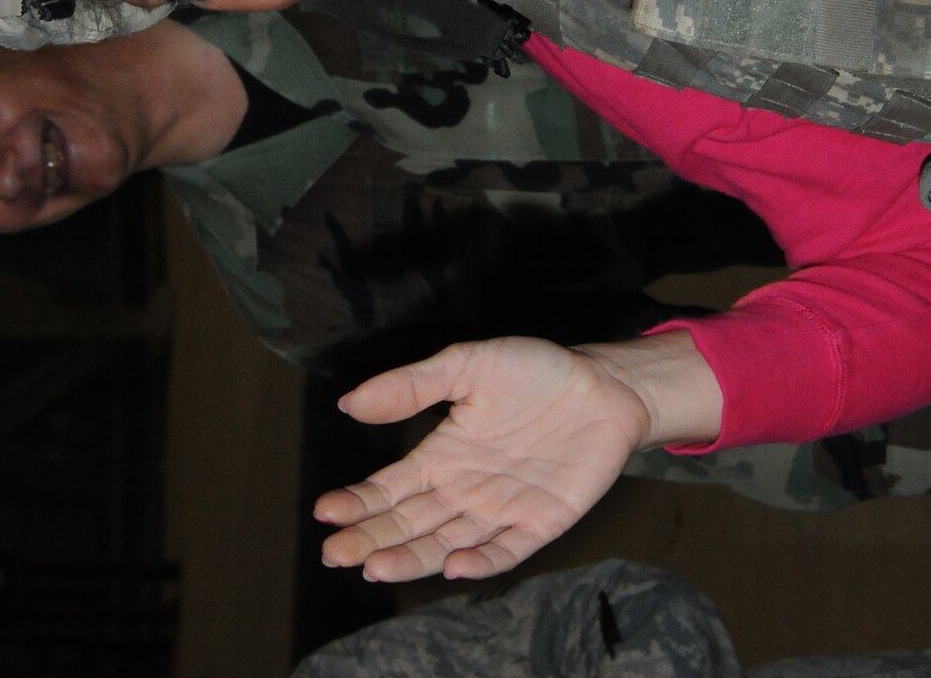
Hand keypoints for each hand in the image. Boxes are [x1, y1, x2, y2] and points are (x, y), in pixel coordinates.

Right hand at [313, 333, 718, 581]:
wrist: (604, 385)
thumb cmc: (536, 372)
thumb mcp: (468, 365)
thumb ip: (412, 385)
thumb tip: (349, 402)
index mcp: (442, 456)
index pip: (389, 490)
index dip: (358, 503)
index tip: (326, 511)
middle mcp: (465, 490)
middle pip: (409, 524)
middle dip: (370, 539)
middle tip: (334, 552)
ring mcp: (501, 510)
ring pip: (446, 543)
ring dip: (411, 558)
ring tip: (375, 565)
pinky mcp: (540, 522)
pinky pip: (506, 550)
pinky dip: (480, 561)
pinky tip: (452, 564)